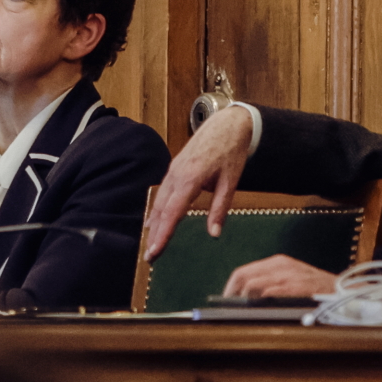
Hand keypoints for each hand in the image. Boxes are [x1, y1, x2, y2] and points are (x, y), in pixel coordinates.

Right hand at [142, 107, 256, 256]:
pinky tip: (154, 221)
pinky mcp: (174, 169)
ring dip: (154, 224)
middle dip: (154, 234)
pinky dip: (157, 209)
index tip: (156, 251)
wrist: (228, 124)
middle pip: (161, 210)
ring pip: (158, 201)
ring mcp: (173, 170)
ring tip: (151, 244)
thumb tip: (214, 234)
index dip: (163, 233)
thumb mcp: (231, 181)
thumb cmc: (231, 150)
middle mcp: (177, 174)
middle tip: (150, 257)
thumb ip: (220, 208)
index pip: (173, 212)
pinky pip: (161, 192)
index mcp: (191, 178)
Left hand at [221, 254, 344, 301]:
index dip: (230, 288)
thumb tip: (246, 298)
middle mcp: (280, 265)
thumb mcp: (292, 279)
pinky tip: (256, 312)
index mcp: (278, 262)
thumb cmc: (317, 290)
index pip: (243, 272)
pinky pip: (268, 293)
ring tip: (241, 313)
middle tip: (228, 310)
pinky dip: (258, 303)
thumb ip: (271, 284)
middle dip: (231, 294)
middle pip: (242, 276)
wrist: (343, 292)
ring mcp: (288, 275)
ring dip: (242, 301)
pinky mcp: (295, 288)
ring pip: (251, 285)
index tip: (226, 301)